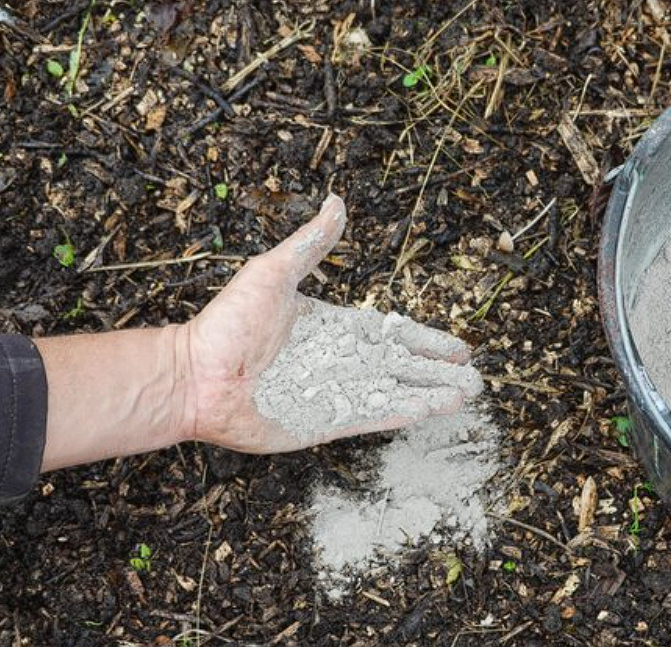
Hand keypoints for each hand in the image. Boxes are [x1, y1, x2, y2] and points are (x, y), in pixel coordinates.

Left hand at [181, 194, 480, 452]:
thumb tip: (336, 200)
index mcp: (336, 329)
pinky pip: (373, 417)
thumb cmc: (227, 324)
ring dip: (431, 394)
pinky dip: (402, 413)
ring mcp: (336, 395)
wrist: (195, 376)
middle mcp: (341, 363)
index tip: (458, 346)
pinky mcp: (325, 422)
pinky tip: (429, 410)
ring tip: (465, 396)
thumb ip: (311, 244)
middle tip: (475, 377)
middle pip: (403, 367)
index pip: (394, 335)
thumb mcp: (273, 273)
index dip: (426, 340)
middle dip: (439, 372)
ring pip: (396, 394)